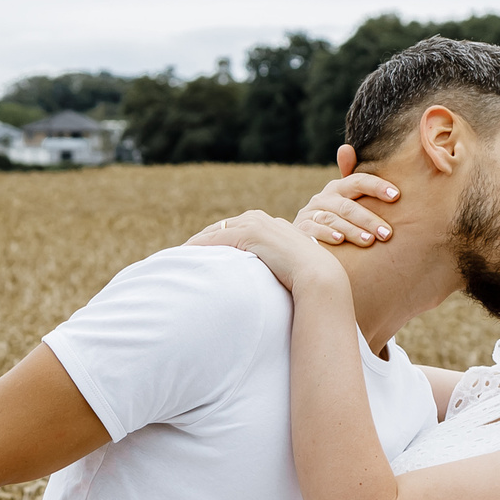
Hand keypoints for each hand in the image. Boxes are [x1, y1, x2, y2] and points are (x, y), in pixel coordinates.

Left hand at [189, 209, 346, 292]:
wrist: (319, 276)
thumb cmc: (307, 280)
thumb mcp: (288, 268)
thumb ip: (275, 266)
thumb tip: (269, 281)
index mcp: (270, 224)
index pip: (235, 228)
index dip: (217, 240)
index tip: (203, 253)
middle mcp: (261, 218)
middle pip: (222, 226)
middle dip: (203, 240)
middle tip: (184, 254)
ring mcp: (255, 223)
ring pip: (216, 231)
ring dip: (196, 244)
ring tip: (179, 257)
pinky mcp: (249, 233)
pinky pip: (216, 239)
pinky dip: (199, 247)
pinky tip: (185, 256)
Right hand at [295, 143, 401, 247]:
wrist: (303, 239)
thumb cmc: (336, 218)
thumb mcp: (348, 200)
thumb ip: (361, 183)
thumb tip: (350, 148)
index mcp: (338, 187)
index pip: (358, 181)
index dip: (376, 186)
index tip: (396, 195)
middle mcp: (324, 198)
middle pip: (348, 206)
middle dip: (369, 220)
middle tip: (387, 233)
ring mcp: (311, 212)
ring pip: (333, 219)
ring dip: (352, 230)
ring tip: (369, 241)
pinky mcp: (301, 228)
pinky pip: (314, 230)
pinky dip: (327, 234)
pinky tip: (340, 241)